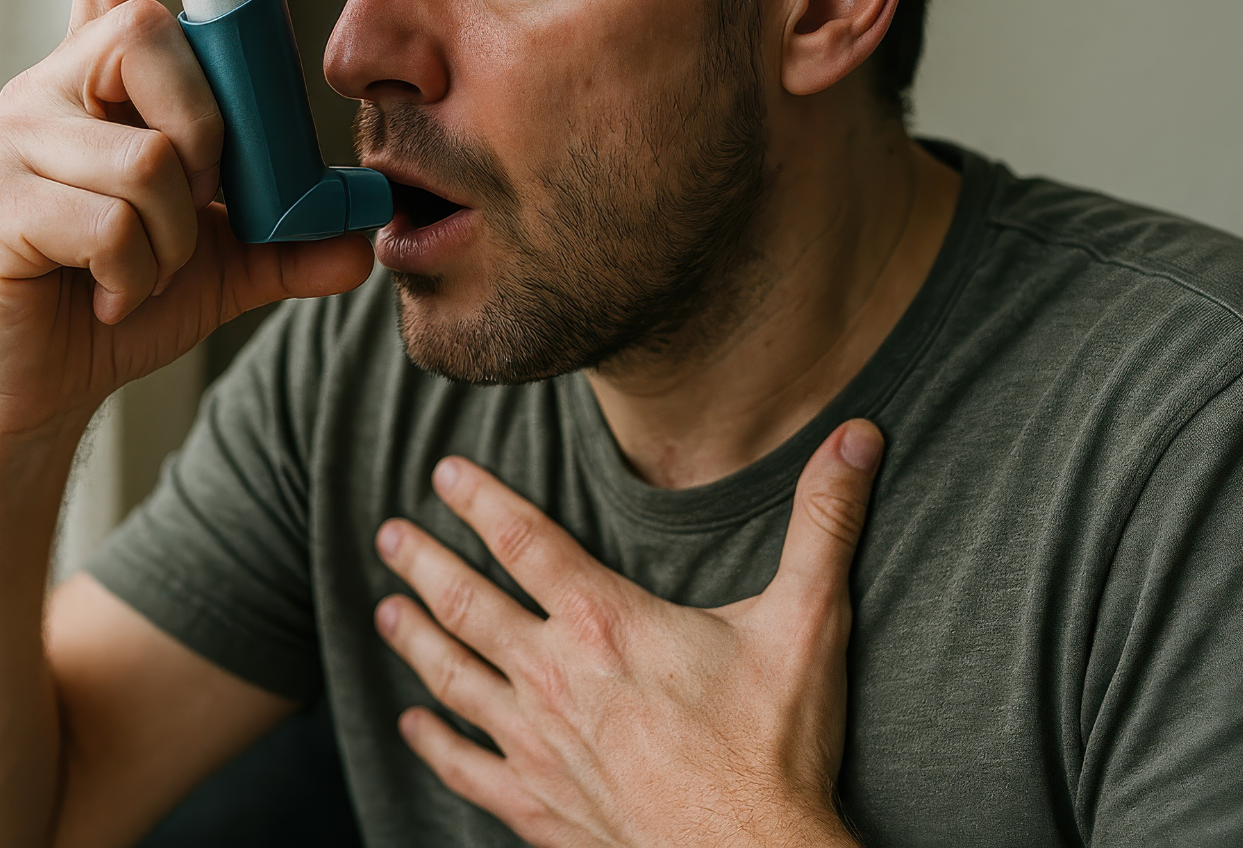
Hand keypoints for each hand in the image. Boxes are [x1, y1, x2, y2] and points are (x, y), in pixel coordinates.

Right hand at [0, 0, 373, 436]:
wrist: (28, 392)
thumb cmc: (113, 303)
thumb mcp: (221, 263)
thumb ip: (290, 235)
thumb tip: (369, 225)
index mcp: (97, 82)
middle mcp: (45, 92)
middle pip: (146, 39)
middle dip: (208, 133)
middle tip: (199, 205)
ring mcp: (11, 145)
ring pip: (145, 154)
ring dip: (175, 236)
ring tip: (145, 272)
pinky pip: (111, 223)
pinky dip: (138, 274)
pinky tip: (114, 298)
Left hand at [373, 419, 883, 847]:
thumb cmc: (776, 749)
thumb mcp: (807, 621)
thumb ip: (825, 522)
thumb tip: (859, 435)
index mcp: (606, 622)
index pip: (524, 540)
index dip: (480, 500)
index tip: (444, 471)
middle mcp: (555, 678)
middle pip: (470, 606)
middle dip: (425, 563)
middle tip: (389, 533)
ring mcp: (539, 746)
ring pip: (456, 679)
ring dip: (415, 640)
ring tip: (384, 609)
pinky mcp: (540, 807)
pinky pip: (467, 769)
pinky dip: (434, 742)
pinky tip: (412, 724)